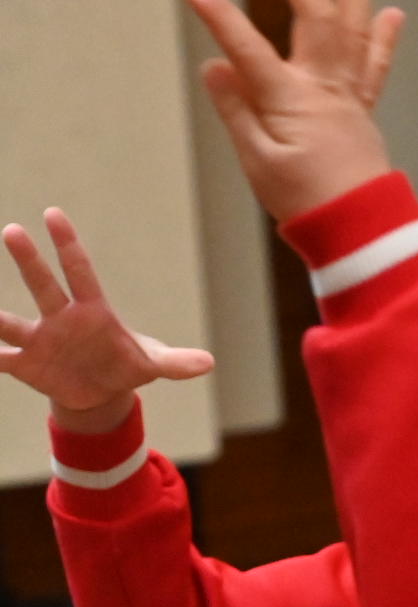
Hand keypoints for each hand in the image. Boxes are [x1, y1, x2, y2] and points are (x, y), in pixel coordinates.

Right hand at [0, 209, 213, 432]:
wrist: (100, 392)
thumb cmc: (125, 365)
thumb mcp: (152, 364)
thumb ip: (176, 362)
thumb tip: (209, 363)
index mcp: (92, 311)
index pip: (80, 271)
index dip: (68, 244)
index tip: (53, 214)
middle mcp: (61, 318)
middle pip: (43, 284)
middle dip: (28, 260)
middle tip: (12, 230)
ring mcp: (39, 339)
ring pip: (10, 322)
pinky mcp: (26, 364)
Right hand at [181, 0, 403, 221]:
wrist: (359, 228)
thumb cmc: (305, 200)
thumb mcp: (257, 160)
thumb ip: (236, 109)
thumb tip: (216, 65)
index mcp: (291, 100)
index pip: (246, 48)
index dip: (218, 15)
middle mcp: (325, 87)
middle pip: (315, 18)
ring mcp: (348, 94)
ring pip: (355, 28)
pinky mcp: (361, 108)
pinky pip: (375, 64)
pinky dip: (383, 37)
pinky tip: (392, 12)